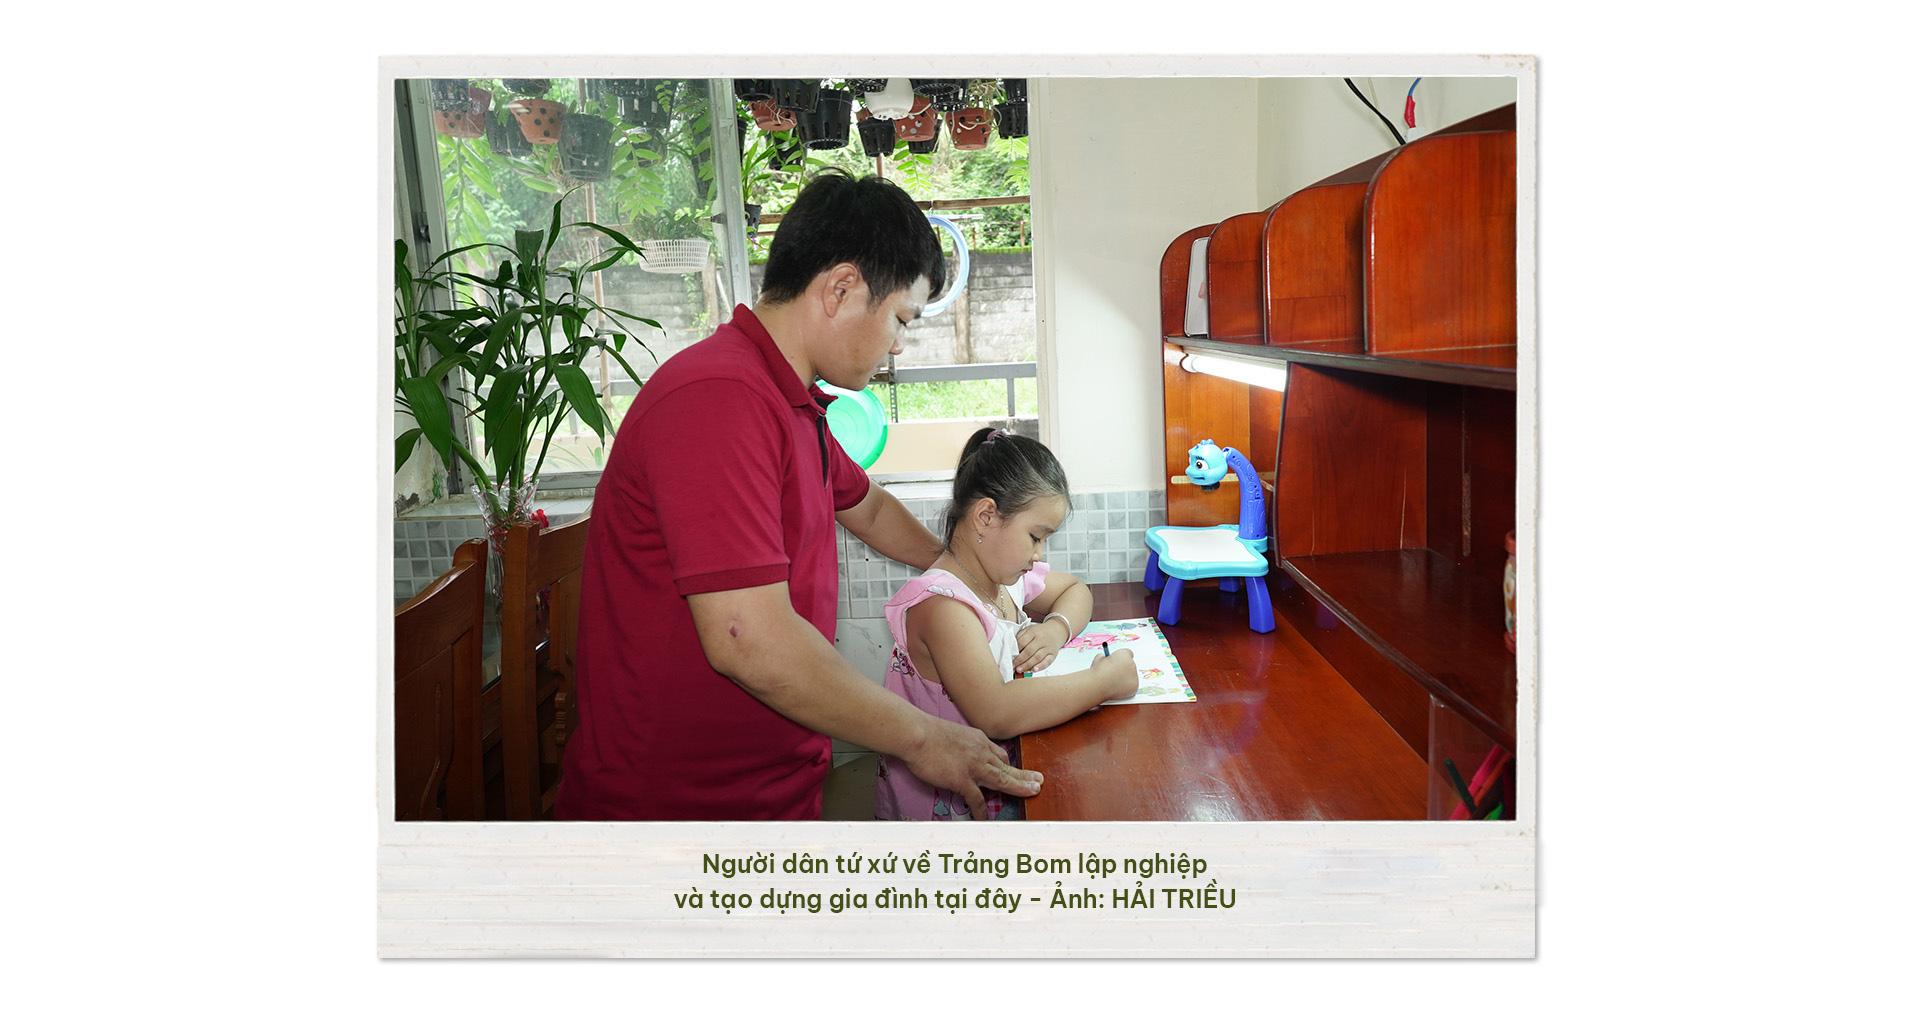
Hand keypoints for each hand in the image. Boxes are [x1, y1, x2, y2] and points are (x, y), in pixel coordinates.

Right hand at [901, 716, 1043, 819]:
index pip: (998, 754)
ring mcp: (973, 767)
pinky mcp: (962, 780)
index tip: (1015, 770)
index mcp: (977, 739)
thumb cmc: (925, 731)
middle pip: (1007, 766)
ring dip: (1019, 787)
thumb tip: (957, 752)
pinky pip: (977, 799)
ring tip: (1032, 793)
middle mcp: (981, 752)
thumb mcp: (951, 732)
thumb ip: (960, 743)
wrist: (916, 733)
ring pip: (1002, 780)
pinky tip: (986, 819)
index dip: (1008, 765)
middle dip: (1024, 775)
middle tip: (1038, 781)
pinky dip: (982, 811)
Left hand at [1012, 616, 1070, 673]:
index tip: (1009, 657)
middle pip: (1029, 651)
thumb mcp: (1030, 629)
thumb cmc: (1040, 631)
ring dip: (1027, 665)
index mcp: (1033, 632)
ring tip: (1019, 669)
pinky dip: (1041, 666)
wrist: (1056, 630)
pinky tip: (1034, 669)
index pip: (1022, 642)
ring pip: (1037, 657)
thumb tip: (1012, 647)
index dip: (1015, 650)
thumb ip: (1021, 636)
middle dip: (1019, 660)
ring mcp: (1048, 647)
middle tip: (1013, 665)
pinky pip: (1047, 661)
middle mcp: (1041, 639)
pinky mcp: (1053, 654)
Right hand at [1101, 648, 1139, 700]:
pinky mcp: (1135, 686)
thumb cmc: (1097, 672)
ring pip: (1132, 677)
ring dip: (1125, 679)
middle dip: (1124, 669)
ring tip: (1112, 683)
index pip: (1127, 653)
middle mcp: (1132, 664)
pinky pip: (1132, 686)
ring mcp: (1134, 676)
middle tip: (1114, 674)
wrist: (1098, 685)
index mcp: (1124, 654)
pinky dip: (1126, 688)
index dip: (1121, 658)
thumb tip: (1104, 658)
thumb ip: (1104, 657)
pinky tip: (1116, 688)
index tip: (1117, 663)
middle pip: (1131, 665)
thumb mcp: (1098, 659)